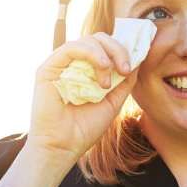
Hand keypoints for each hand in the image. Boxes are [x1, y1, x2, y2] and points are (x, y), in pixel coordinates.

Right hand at [27, 32, 137, 158]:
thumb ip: (124, 81)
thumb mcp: (113, 102)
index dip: (122, 50)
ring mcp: (60, 65)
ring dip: (105, 55)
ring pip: (87, 40)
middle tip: (125, 69)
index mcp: (87, 71)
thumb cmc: (84, 129)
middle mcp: (73, 65)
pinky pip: (71, 48)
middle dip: (118, 50)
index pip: (105, 47)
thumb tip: (138, 59)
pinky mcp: (48, 68)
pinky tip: (102, 70)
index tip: (133, 65)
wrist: (63, 147)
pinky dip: (91, 54)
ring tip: (108, 81)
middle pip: (99, 39)